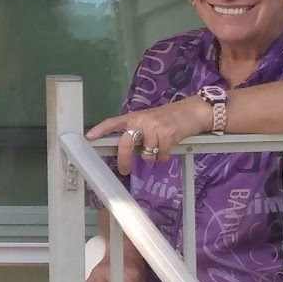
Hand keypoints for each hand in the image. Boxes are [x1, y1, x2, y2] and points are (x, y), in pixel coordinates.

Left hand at [88, 95, 209, 174]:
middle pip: (126, 143)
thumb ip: (137, 132)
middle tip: (124, 170)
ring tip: (158, 149)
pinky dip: (163, 156)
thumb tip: (126, 151)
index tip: (89, 137)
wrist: (193, 111)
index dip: (100, 130)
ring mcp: (154, 127)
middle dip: (124, 159)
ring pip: (146, 153)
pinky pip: (160, 155)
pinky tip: (168, 148)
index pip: (113, 122)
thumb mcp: (148, 121)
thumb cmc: (169, 118)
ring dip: (152, 157)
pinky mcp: (168, 135)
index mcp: (134, 117)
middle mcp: (141, 120)